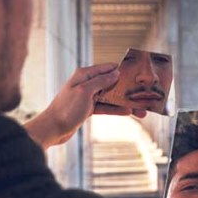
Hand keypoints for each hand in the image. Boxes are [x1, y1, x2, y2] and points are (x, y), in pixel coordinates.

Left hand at [24, 63, 145, 149]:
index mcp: (84, 74)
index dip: (123, 70)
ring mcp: (88, 96)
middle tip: (144, 95)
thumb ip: (100, 81)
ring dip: (125, 103)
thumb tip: (115, 73)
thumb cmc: (66, 109)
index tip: (138, 73)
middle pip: (112, 83)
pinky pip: (105, 107)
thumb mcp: (84, 92)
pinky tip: (129, 113)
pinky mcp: (88, 109)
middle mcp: (87, 83)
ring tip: (141, 110)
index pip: (108, 68)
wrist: (53, 128)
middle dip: (127, 90)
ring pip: (110, 97)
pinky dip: (116, 109)